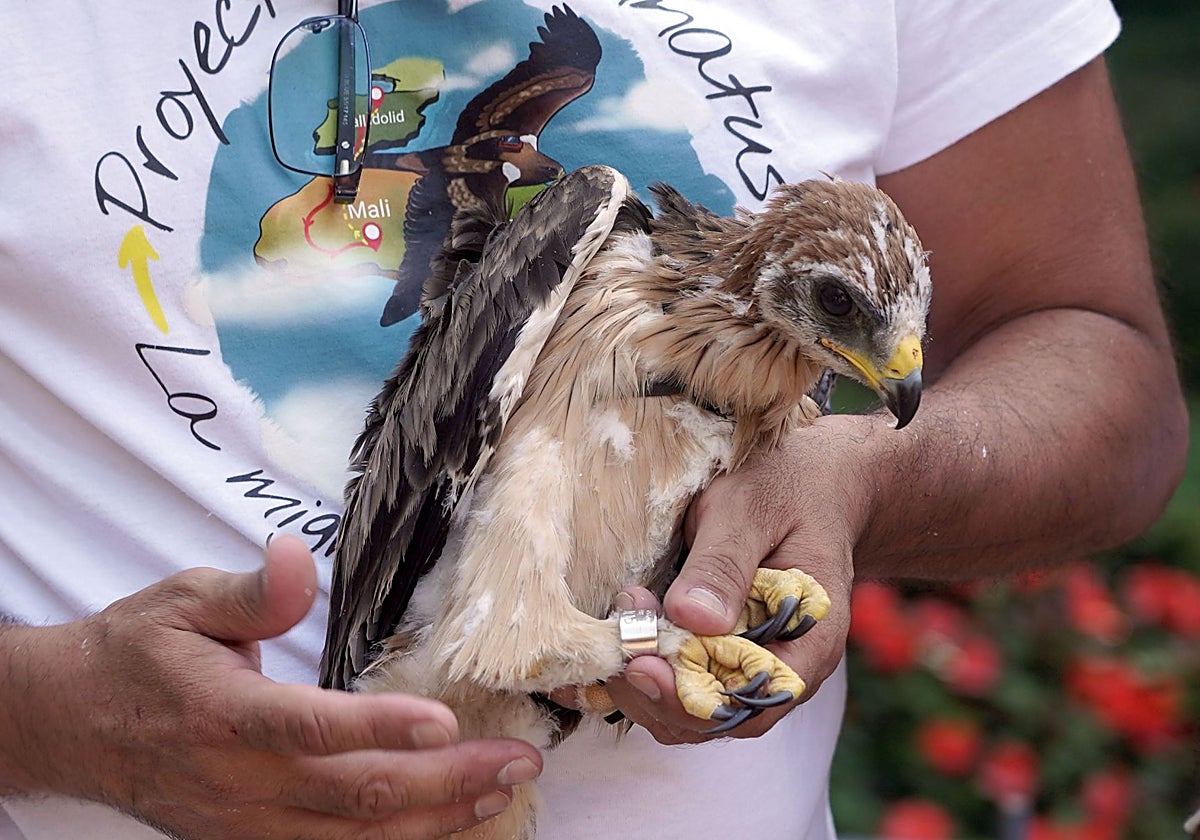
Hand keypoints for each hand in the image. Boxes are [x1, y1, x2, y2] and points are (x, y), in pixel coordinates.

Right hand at [0, 536, 541, 839]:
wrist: (68, 724)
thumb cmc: (135, 654)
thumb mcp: (183, 600)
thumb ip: (252, 591)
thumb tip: (298, 558)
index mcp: (222, 713)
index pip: (309, 727)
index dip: (380, 729)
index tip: (446, 722)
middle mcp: (237, 781)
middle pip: (352, 795)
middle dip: (444, 783)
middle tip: (516, 762)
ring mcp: (243, 823)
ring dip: (433, 821)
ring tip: (498, 794)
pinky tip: (442, 826)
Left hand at [606, 415, 867, 744]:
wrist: (811, 481)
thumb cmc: (784, 486)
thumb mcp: (750, 510)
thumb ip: (723, 564)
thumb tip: (690, 619)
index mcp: (811, 639)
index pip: (754, 699)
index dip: (693, 697)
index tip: (642, 664)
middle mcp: (786, 667)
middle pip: (716, 716)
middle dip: (655, 690)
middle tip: (617, 636)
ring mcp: (752, 665)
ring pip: (692, 712)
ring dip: (644, 685)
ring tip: (614, 631)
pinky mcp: (722, 655)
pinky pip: (682, 686)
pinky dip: (643, 676)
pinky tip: (609, 648)